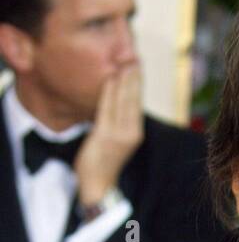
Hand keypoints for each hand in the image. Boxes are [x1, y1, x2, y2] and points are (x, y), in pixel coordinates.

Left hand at [74, 64, 143, 204]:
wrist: (98, 185)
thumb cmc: (104, 162)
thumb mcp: (115, 139)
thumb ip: (118, 121)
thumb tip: (116, 100)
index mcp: (135, 132)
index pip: (137, 103)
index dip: (137, 83)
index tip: (137, 65)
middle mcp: (131, 132)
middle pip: (133, 99)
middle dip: (134, 77)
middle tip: (134, 56)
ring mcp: (119, 134)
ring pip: (123, 101)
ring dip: (124, 80)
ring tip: (126, 62)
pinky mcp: (106, 135)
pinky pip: (108, 108)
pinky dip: (110, 92)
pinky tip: (111, 78)